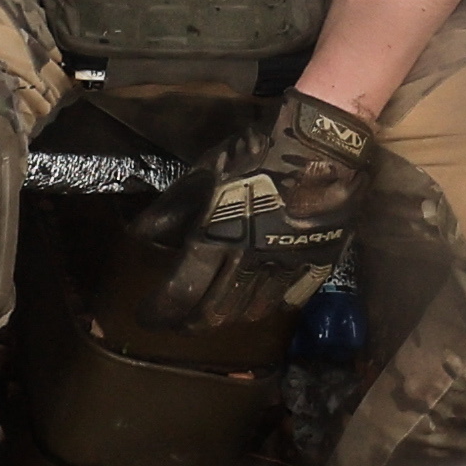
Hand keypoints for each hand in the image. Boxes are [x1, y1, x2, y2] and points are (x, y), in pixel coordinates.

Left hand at [135, 90, 372, 339]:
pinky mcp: (319, 262)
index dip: (160, 311)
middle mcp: (251, 261)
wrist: (324, 141)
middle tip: (180, 324)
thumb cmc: (259, 150)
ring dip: (231, 316)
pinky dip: (273, 304)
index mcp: (218, 237)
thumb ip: (175, 207)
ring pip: (254, 310)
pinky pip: (293, 297)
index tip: (146, 316)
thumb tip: (140, 236)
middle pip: (215, 312)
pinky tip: (264, 300)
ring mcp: (288, 265)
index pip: (180, 292)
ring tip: (219, 313)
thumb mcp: (207, 170)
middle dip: (191, 323)